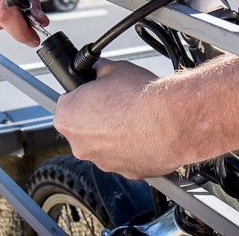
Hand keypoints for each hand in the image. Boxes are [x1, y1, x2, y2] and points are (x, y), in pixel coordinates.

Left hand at [53, 58, 181, 178]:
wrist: (171, 120)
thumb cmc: (140, 96)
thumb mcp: (113, 68)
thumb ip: (97, 70)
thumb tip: (96, 67)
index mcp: (68, 117)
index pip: (67, 103)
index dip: (83, 94)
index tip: (96, 92)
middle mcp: (80, 145)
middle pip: (84, 128)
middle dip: (98, 117)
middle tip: (117, 102)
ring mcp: (103, 162)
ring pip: (105, 145)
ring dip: (116, 133)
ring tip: (135, 117)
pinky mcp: (127, 172)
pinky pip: (126, 157)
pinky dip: (133, 146)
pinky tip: (145, 132)